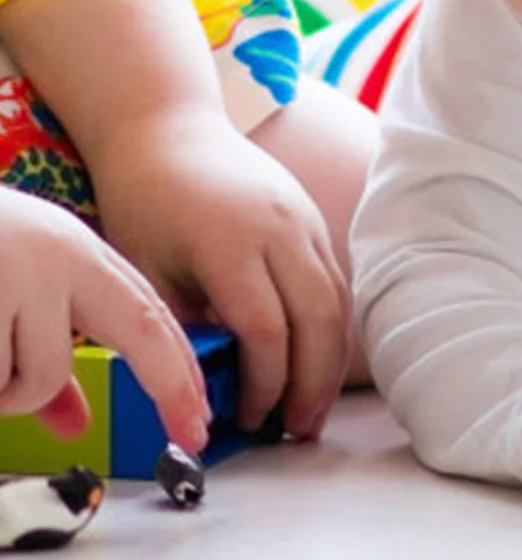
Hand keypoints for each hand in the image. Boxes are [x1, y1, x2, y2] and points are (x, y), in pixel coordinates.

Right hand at [0, 188, 209, 449]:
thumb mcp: (11, 289)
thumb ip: (42, 353)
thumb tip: (74, 423)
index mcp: (75, 253)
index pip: (150, 313)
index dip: (181, 370)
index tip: (201, 422)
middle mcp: (59, 255)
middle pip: (142, 330)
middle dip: (173, 386)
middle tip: (191, 434)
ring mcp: (14, 274)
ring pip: (38, 378)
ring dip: (4, 393)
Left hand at [90, 106, 348, 437]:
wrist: (170, 130)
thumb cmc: (146, 199)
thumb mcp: (146, 267)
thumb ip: (184, 323)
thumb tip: (212, 386)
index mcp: (232, 243)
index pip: (268, 330)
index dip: (265, 383)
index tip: (250, 418)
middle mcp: (281, 231)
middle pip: (318, 320)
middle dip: (313, 384)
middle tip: (299, 429)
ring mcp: (306, 222)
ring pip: (338, 304)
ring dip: (331, 362)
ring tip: (314, 407)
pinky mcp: (316, 221)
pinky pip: (336, 283)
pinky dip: (332, 329)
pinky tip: (317, 362)